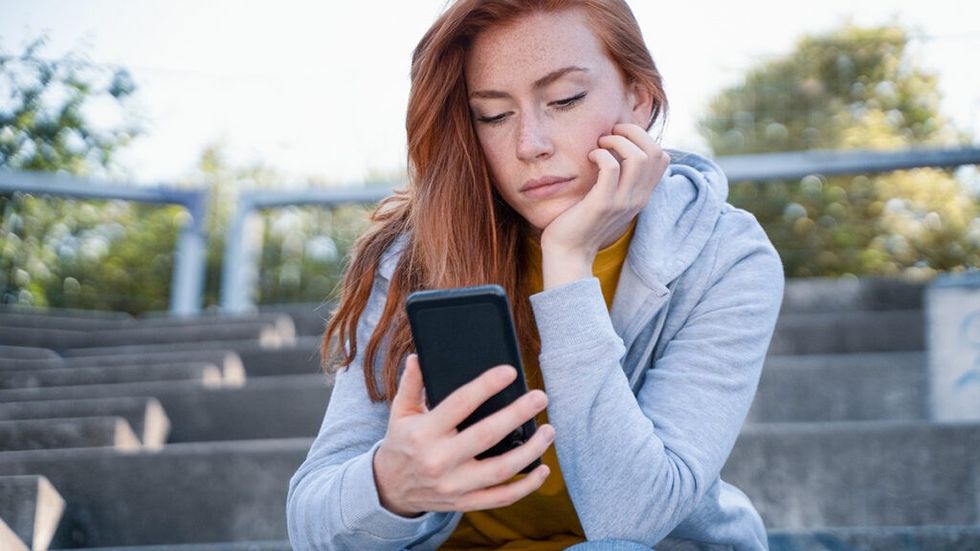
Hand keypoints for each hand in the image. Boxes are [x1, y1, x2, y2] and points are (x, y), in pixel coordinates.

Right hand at [372, 354, 553, 516]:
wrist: (390, 489)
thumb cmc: (401, 442)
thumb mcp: (400, 411)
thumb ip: (412, 383)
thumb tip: (419, 356)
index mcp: (424, 433)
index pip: (460, 404)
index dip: (486, 386)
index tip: (509, 372)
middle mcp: (439, 460)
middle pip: (487, 435)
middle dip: (517, 415)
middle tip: (540, 397)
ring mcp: (454, 485)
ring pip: (501, 470)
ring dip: (530, 450)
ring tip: (548, 431)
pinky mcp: (464, 502)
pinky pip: (501, 498)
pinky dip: (525, 486)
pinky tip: (542, 470)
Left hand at [539, 123, 669, 288]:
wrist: (569, 252)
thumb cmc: (583, 220)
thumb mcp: (610, 198)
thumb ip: (619, 179)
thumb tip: (617, 147)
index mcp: (642, 195)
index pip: (662, 158)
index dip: (644, 138)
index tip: (620, 137)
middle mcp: (637, 198)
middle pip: (655, 152)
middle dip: (633, 132)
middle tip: (610, 133)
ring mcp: (622, 202)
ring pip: (638, 158)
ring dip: (617, 141)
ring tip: (600, 144)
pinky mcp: (602, 204)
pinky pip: (609, 168)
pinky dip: (600, 154)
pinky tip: (589, 157)